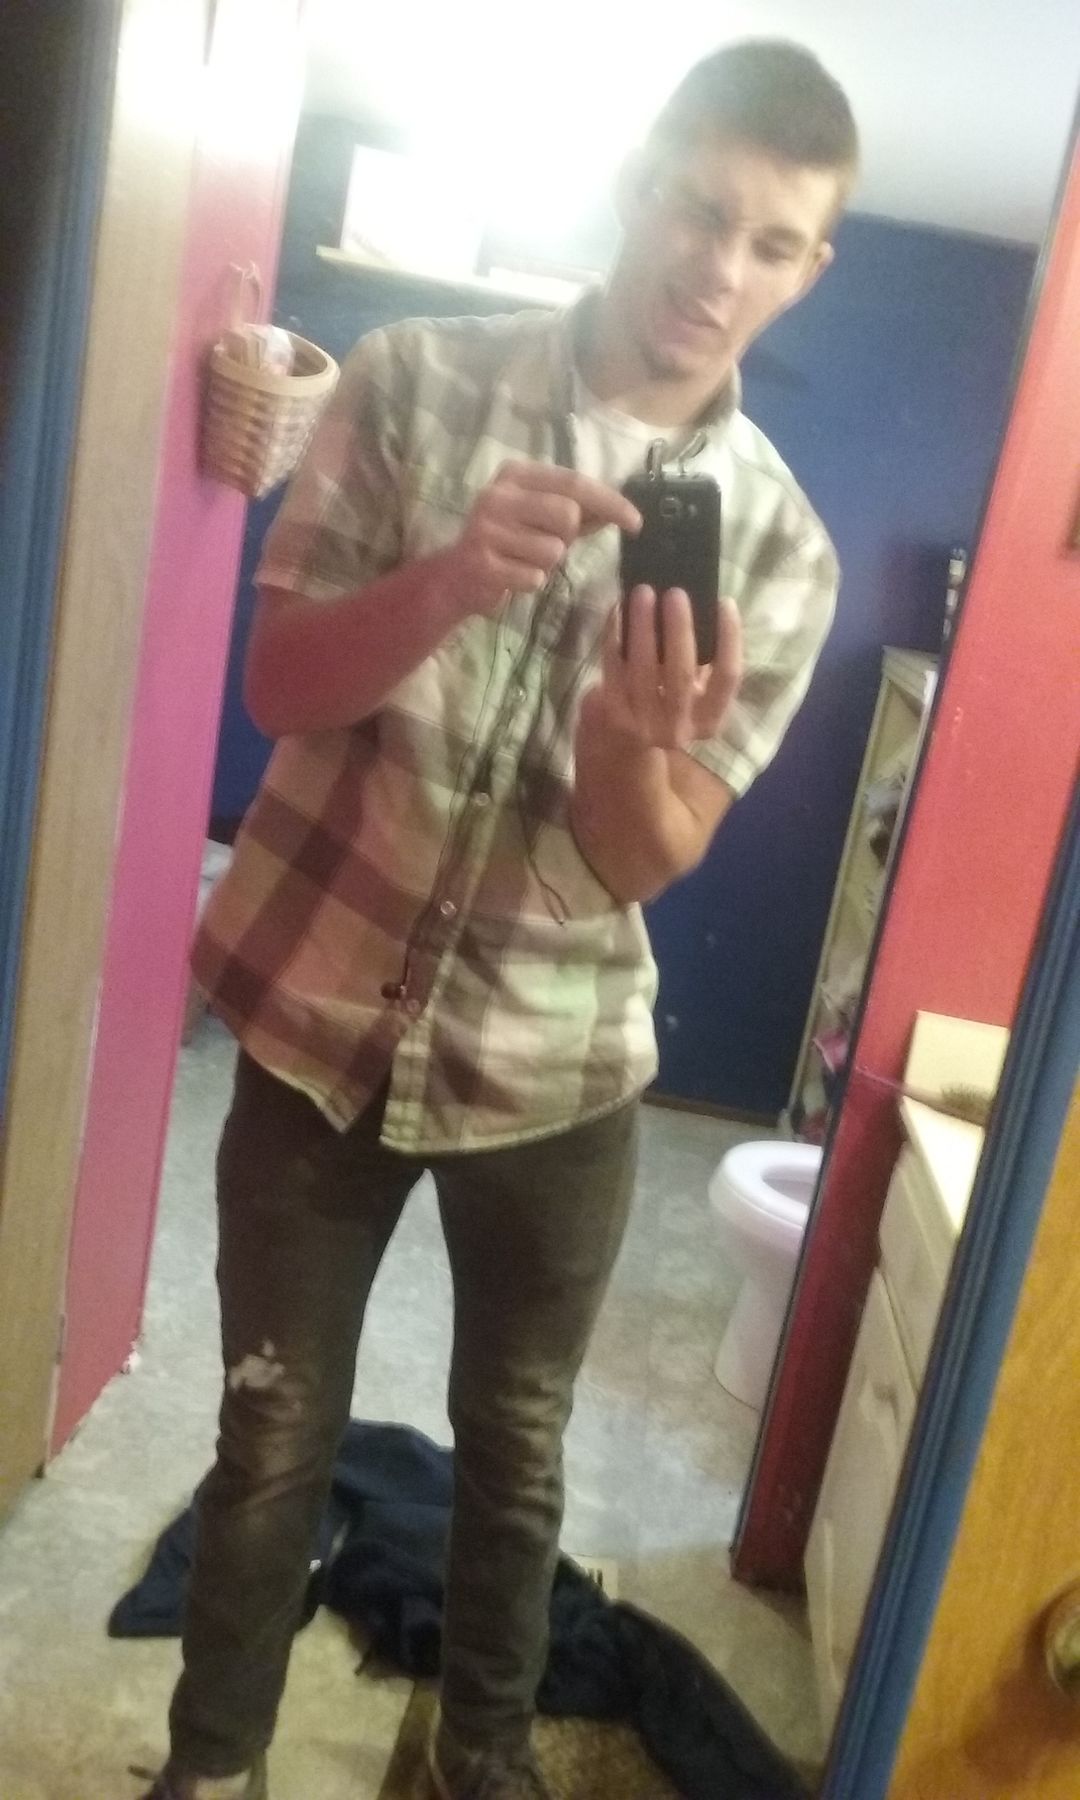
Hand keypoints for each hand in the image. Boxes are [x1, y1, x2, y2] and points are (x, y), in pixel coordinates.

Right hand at [440, 460, 642, 616]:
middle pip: (567, 515)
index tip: (637, 522)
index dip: (610, 502)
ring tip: (524, 560)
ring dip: (548, 563)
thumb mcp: (542, 519)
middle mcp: (498, 494)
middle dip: (568, 537)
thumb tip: (622, 511)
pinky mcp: (483, 562)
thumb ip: (581, 512)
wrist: (456, 578)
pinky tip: (512, 575)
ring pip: (553, 550)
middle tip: (546, 543)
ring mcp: (487, 527)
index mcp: (516, 474)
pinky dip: (531, 581)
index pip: (575, 483)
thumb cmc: (509, 544)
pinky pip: (535, 577)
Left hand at [588, 587, 742, 751]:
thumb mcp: (694, 694)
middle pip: (682, 673)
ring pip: (643, 670)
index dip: (730, 638)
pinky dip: (614, 635)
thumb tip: (698, 604)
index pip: (728, 677)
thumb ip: (701, 662)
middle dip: (679, 629)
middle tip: (675, 592)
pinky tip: (618, 609)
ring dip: (642, 627)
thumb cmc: (668, 705)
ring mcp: (642, 724)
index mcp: (709, 720)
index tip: (724, 602)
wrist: (626, 744)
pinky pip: (613, 667)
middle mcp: (678, 728)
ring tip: (643, 593)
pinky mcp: (611, 713)